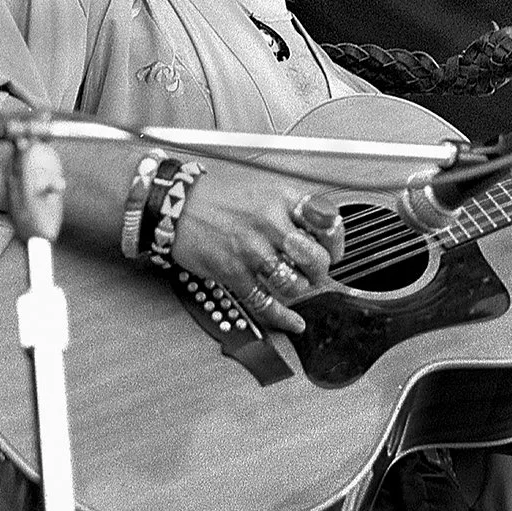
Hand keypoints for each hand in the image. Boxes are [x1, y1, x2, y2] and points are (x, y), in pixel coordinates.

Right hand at [168, 162, 344, 334]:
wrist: (176, 204)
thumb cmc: (217, 197)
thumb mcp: (262, 188)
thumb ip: (291, 209)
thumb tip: (321, 232)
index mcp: (281, 198)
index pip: (327, 223)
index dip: (335, 242)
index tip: (333, 250)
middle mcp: (269, 223)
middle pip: (316, 258)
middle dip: (320, 270)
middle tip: (314, 271)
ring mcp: (251, 250)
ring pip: (294, 284)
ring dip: (299, 289)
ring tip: (293, 283)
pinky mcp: (233, 273)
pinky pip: (265, 303)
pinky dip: (283, 318)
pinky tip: (294, 322)